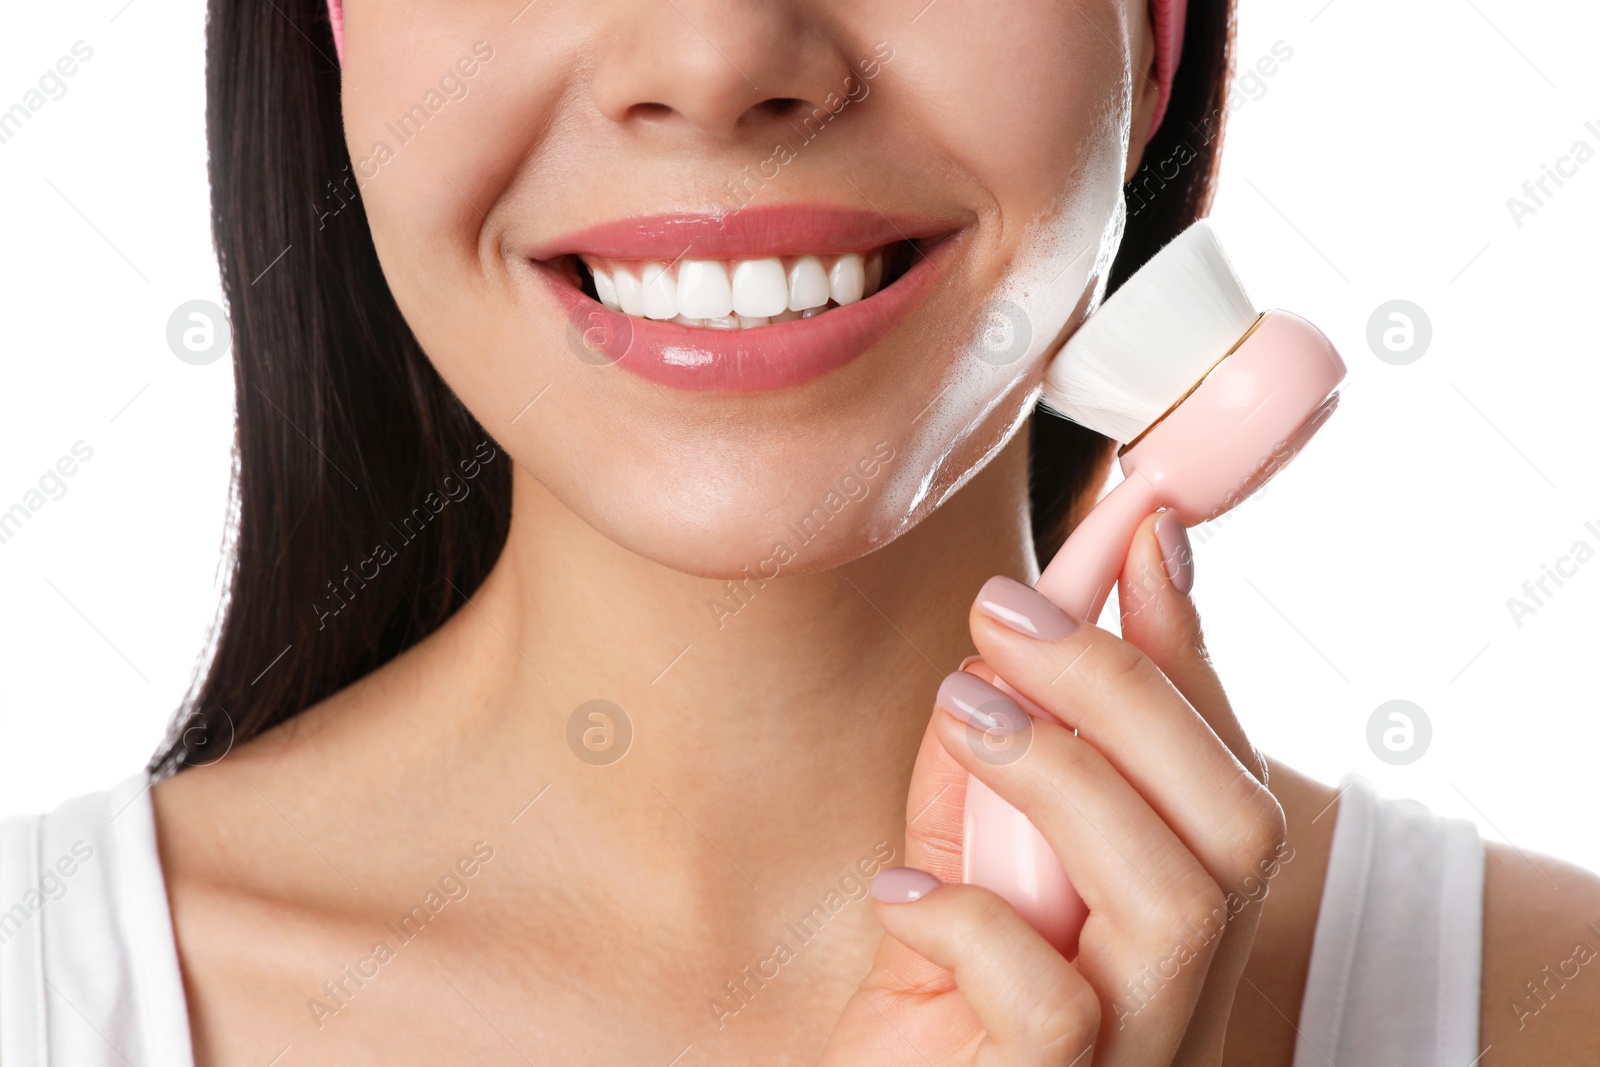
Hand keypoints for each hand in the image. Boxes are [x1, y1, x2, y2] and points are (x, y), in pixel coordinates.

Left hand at [820, 510, 1287, 1065]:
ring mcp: (1138, 1057)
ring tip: (962, 709)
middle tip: (1005, 614)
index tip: (1142, 526)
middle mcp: (1189, 995)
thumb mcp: (962, 862)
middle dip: (1126, 690)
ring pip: (1175, 905)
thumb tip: (1020, 629)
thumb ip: (999, 763)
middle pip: (1239, 828)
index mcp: (1180, 926)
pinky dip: (972, 924)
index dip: (1191, 645)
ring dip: (1065, 775)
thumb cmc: (925, 1003)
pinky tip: (900, 896)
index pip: (1228, 774)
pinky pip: (1053, 1012)